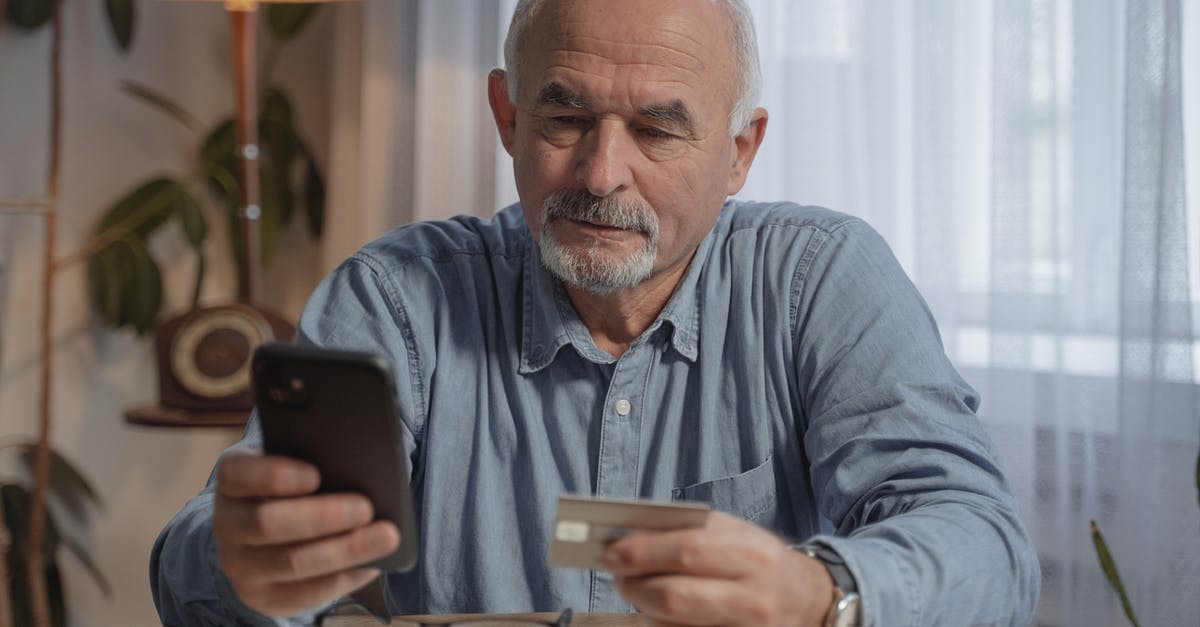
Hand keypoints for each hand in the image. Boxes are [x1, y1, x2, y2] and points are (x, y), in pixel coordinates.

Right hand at [212, 448, 400, 617]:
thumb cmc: (288, 490)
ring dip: (344, 550)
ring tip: (385, 537)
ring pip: (292, 562)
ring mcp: (241, 565)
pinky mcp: (263, 597)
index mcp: (233, 482)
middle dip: (322, 516)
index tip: (316, 474)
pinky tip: (371, 564)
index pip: (238, 474)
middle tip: (366, 508)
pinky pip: (305, 593)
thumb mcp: (289, 467)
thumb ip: (312, 462)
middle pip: (268, 523)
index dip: (273, 475)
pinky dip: (343, 578)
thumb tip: (359, 470)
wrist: (260, 538)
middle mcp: (227, 524)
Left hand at [603, 511, 834, 626]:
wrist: (810, 601)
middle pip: (673, 596)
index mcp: (753, 556)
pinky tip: (661, 614)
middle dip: (634, 585)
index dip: (641, 552)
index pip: (686, 551)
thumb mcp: (737, 534)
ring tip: (641, 592)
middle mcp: (753, 599)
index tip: (611, 551)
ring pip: (672, 626)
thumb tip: (631, 535)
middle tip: (618, 576)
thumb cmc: (763, 562)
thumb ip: (689, 530)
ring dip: (645, 609)